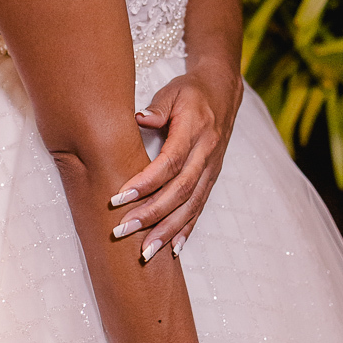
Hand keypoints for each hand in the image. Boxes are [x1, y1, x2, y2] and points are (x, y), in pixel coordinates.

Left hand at [109, 60, 241, 259]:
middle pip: (180, 191)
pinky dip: (186, 230)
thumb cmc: (190, 92)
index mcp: (195, 130)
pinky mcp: (211, 179)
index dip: (146, 182)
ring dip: (168, 231)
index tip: (119, 197)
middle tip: (123, 230)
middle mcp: (206, 154)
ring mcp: (211, 169)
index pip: (170, 162)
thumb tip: (139, 118)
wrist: (223, 92)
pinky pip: (199, 208)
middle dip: (152, 214)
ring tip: (146, 251)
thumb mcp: (173, 90)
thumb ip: (157, 107)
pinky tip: (173, 249)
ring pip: (191, 206)